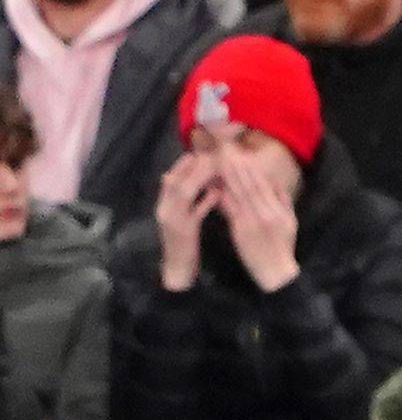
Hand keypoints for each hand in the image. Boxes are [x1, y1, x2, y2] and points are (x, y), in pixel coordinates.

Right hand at [153, 155, 215, 291]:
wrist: (177, 269)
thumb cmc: (185, 243)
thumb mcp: (186, 218)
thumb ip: (192, 201)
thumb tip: (204, 182)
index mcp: (164, 204)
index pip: (171, 178)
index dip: (184, 164)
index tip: (200, 150)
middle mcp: (165, 208)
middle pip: (174, 181)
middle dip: (191, 166)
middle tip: (208, 152)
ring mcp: (172, 219)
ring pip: (182, 192)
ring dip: (198, 178)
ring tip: (213, 165)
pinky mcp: (183, 232)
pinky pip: (194, 213)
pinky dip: (205, 202)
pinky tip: (217, 193)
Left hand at [214, 149, 300, 292]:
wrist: (276, 271)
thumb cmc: (283, 248)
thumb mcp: (290, 223)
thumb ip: (283, 202)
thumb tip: (277, 184)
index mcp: (277, 209)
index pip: (262, 183)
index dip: (251, 167)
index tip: (241, 153)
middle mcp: (266, 211)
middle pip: (250, 184)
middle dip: (238, 166)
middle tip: (226, 150)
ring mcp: (253, 220)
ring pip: (239, 193)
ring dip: (228, 176)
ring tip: (219, 161)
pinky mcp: (242, 229)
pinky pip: (232, 209)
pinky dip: (223, 196)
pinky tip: (215, 186)